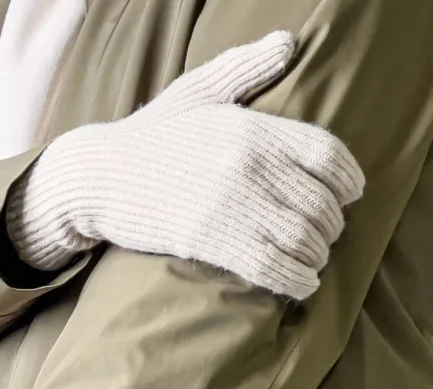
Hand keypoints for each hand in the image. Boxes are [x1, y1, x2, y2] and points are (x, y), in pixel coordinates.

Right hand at [7, 31, 365, 299]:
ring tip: (312, 263)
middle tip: (324, 237)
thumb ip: (244, 68)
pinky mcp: (209, 240)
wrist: (97, 177)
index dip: (348, 180)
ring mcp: (230, 204)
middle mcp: (249, 164)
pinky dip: (296, 279)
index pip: (327, 154)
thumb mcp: (196, 92)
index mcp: (253, 127)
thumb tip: (288, 44)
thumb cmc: (147, 137)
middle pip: (318, 203)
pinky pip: (271, 265)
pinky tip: (301, 284)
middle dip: (330, 226)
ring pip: (300, 238)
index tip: (350, 196)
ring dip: (315, 256)